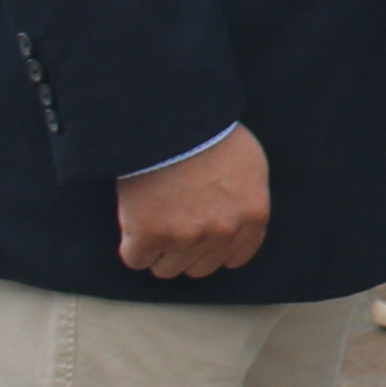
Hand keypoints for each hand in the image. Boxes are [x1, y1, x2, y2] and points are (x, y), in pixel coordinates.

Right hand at [116, 124, 270, 277]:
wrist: (170, 118)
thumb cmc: (209, 132)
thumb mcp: (249, 163)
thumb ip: (248, 198)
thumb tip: (239, 219)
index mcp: (253, 216)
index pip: (235, 258)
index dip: (214, 248)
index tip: (200, 238)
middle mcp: (223, 232)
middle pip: (200, 267)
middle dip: (185, 250)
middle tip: (172, 223)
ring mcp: (186, 237)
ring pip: (168, 268)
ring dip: (158, 249)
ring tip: (152, 218)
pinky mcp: (149, 235)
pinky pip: (136, 259)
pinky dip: (132, 245)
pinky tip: (134, 222)